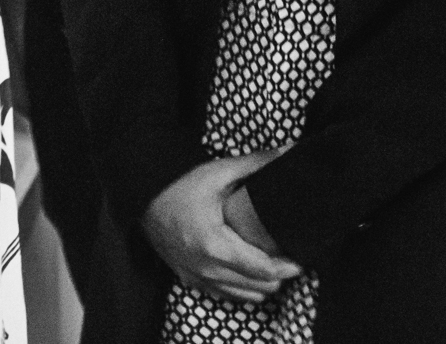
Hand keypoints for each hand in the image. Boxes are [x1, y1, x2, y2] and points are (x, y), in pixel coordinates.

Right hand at [142, 153, 300, 303]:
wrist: (143, 195)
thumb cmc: (180, 183)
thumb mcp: (219, 171)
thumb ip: (257, 163)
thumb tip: (290, 150)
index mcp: (214, 245)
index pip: (262, 270)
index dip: (287, 268)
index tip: (303, 258)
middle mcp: (205, 268)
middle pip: (257, 288)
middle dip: (278, 275)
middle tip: (291, 257)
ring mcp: (195, 277)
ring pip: (243, 295)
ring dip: (261, 283)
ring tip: (274, 262)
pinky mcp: (189, 278)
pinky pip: (224, 294)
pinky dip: (242, 287)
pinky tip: (249, 270)